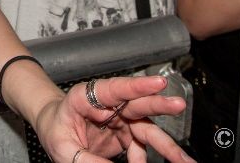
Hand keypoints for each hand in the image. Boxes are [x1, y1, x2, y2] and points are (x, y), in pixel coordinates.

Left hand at [32, 75, 190, 162]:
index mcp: (88, 97)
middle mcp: (110, 105)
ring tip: (184, 160)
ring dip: (166, 145)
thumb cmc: (55, 128)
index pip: (114, 88)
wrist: (55, 129)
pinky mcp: (126, 135)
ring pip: (147, 128)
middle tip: (178, 105)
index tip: (158, 83)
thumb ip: (84, 158)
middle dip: (160, 105)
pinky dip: (145, 158)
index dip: (137, 86)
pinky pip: (141, 146)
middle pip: (137, 104)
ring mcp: (121, 120)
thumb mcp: (62, 146)